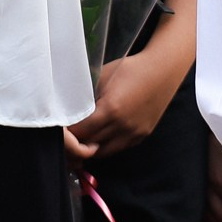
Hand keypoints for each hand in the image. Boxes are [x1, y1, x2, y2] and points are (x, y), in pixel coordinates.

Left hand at [70, 42, 187, 157]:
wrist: (162, 70)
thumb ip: (86, 96)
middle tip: (65, 138)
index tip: (59, 127)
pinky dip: (106, 146)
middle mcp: (122, 126)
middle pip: (89, 145)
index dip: (67, 132)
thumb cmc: (130, 69)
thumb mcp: (102, 77)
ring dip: (90, 148)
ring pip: (103, 152)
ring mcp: (133, 133)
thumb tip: (68, 108)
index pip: (79, 132)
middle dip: (75, 143)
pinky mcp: (141, 136)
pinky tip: (98, 138)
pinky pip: (118, 148)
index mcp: (110, 110)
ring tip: (79, 141)